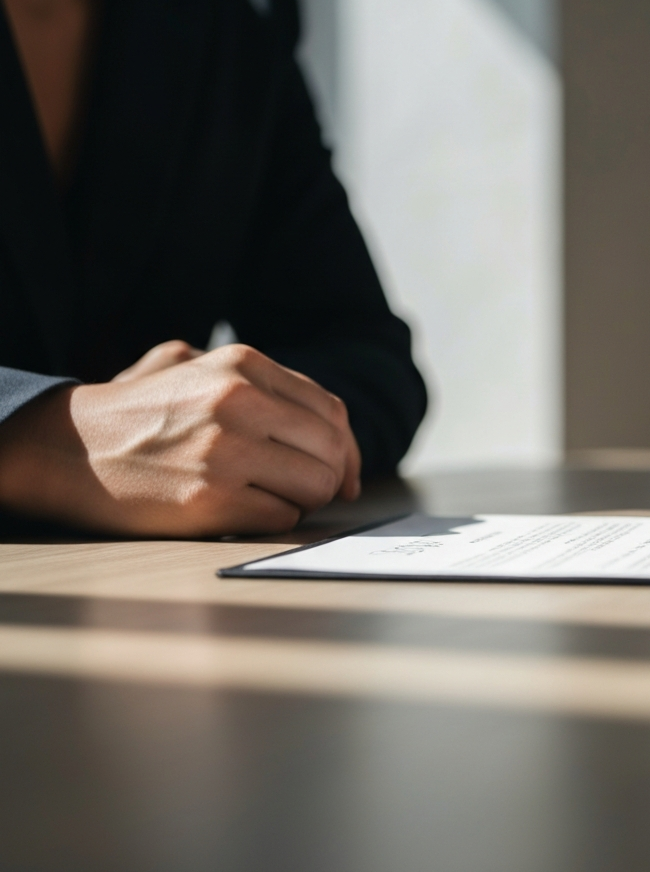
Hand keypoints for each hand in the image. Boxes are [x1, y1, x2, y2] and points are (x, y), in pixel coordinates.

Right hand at [0, 344, 361, 535]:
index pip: (330, 410)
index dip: (347, 447)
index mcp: (243, 365)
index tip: (346, 471)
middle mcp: (241, 401)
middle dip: (331, 476)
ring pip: (316, 486)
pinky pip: (282, 517)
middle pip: (332, 449)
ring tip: (274, 497)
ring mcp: (228, 451)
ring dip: (305, 500)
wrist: (69, 448)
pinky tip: (247, 511)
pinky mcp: (212, 500)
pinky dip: (275, 519)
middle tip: (316, 490)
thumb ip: (261, 380)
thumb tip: (331, 426)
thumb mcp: (194, 364)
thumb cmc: (138, 409)